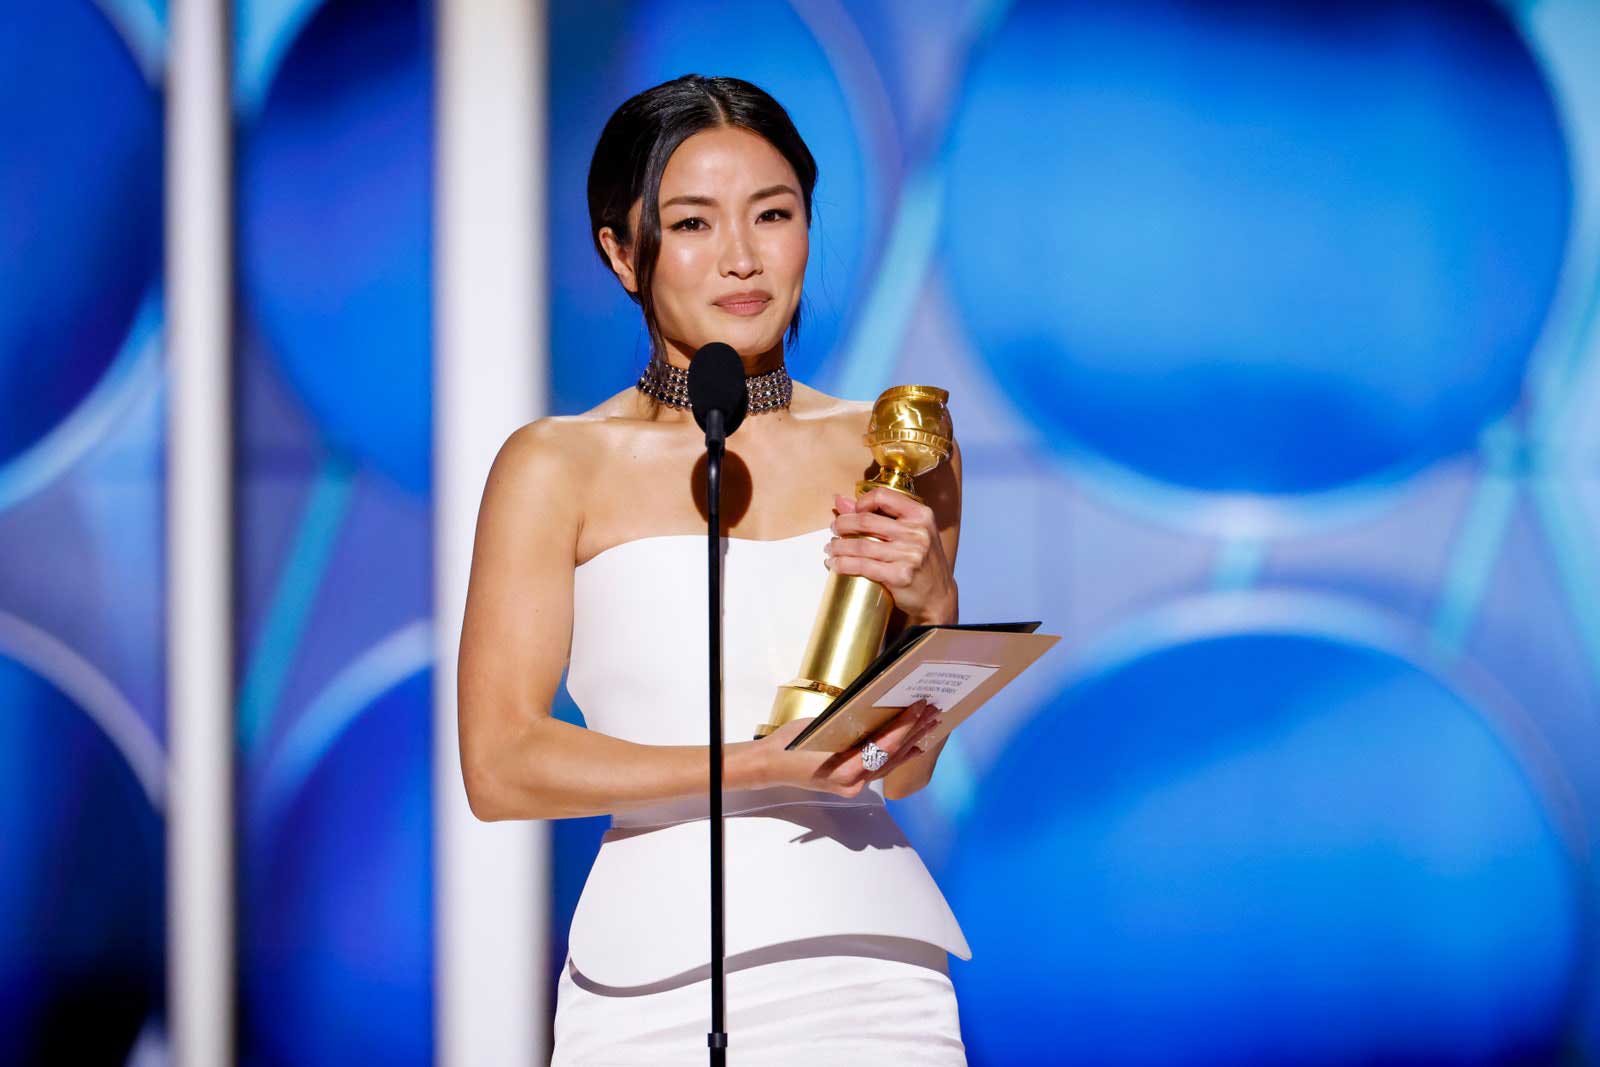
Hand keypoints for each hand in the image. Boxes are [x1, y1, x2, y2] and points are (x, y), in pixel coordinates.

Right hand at [753, 700, 941, 796]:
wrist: (771, 765)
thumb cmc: (792, 743)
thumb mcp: (822, 727)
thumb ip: (851, 726)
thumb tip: (880, 710)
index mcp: (846, 768)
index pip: (884, 745)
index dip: (905, 726)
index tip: (920, 707)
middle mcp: (853, 782)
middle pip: (892, 755)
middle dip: (914, 732)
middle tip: (934, 712)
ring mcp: (853, 786)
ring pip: (890, 764)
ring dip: (911, 743)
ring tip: (931, 725)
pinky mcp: (851, 784)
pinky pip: (880, 769)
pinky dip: (898, 756)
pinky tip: (913, 747)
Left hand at [824, 490, 957, 625]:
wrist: (939, 595)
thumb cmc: (922, 561)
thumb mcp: (910, 532)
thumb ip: (879, 514)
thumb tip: (840, 500)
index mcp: (921, 515)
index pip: (883, 496)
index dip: (862, 502)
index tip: (853, 511)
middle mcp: (917, 532)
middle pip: (867, 521)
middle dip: (842, 524)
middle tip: (834, 529)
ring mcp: (910, 555)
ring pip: (861, 545)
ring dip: (838, 547)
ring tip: (831, 548)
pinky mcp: (900, 575)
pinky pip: (863, 566)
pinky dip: (843, 564)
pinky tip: (835, 564)